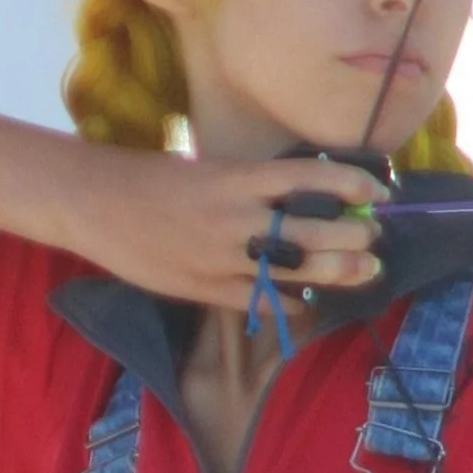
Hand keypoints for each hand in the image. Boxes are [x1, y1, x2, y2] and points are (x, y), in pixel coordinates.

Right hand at [58, 145, 388, 309]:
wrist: (94, 203)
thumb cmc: (153, 179)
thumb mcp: (209, 170)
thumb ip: (254, 185)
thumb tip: (306, 194)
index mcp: (237, 178)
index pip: (311, 177)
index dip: (352, 183)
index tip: (378, 191)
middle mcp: (236, 217)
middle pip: (313, 230)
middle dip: (354, 235)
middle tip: (374, 237)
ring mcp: (222, 256)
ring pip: (296, 269)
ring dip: (339, 270)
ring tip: (367, 268)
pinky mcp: (205, 288)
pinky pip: (261, 301)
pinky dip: (292, 302)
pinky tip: (311, 302)